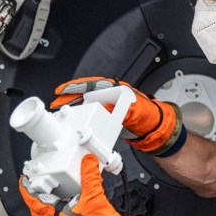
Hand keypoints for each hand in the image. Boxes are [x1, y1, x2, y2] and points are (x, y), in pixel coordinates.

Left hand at [19, 154, 153, 215]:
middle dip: (34, 200)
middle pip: (38, 212)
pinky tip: (64, 211)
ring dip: (45, 209)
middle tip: (34, 188)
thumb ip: (90, 175)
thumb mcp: (94, 194)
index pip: (35, 203)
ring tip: (48, 198)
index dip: (27, 191)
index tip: (24, 182)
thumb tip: (88, 161)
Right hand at [50, 77, 185, 155]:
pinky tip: (76, 121)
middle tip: (58, 103)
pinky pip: (92, 113)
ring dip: (75, 106)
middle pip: (87, 92)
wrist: (157, 131)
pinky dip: (82, 116)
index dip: (76, 86)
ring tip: (63, 111)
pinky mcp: (109, 116)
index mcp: (117, 90)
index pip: (92, 84)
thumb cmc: (150, 117)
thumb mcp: (136, 111)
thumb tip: (104, 107)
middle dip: (71, 97)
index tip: (63, 90)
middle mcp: (112, 96)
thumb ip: (120, 108)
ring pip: (88, 103)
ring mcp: (110, 106)